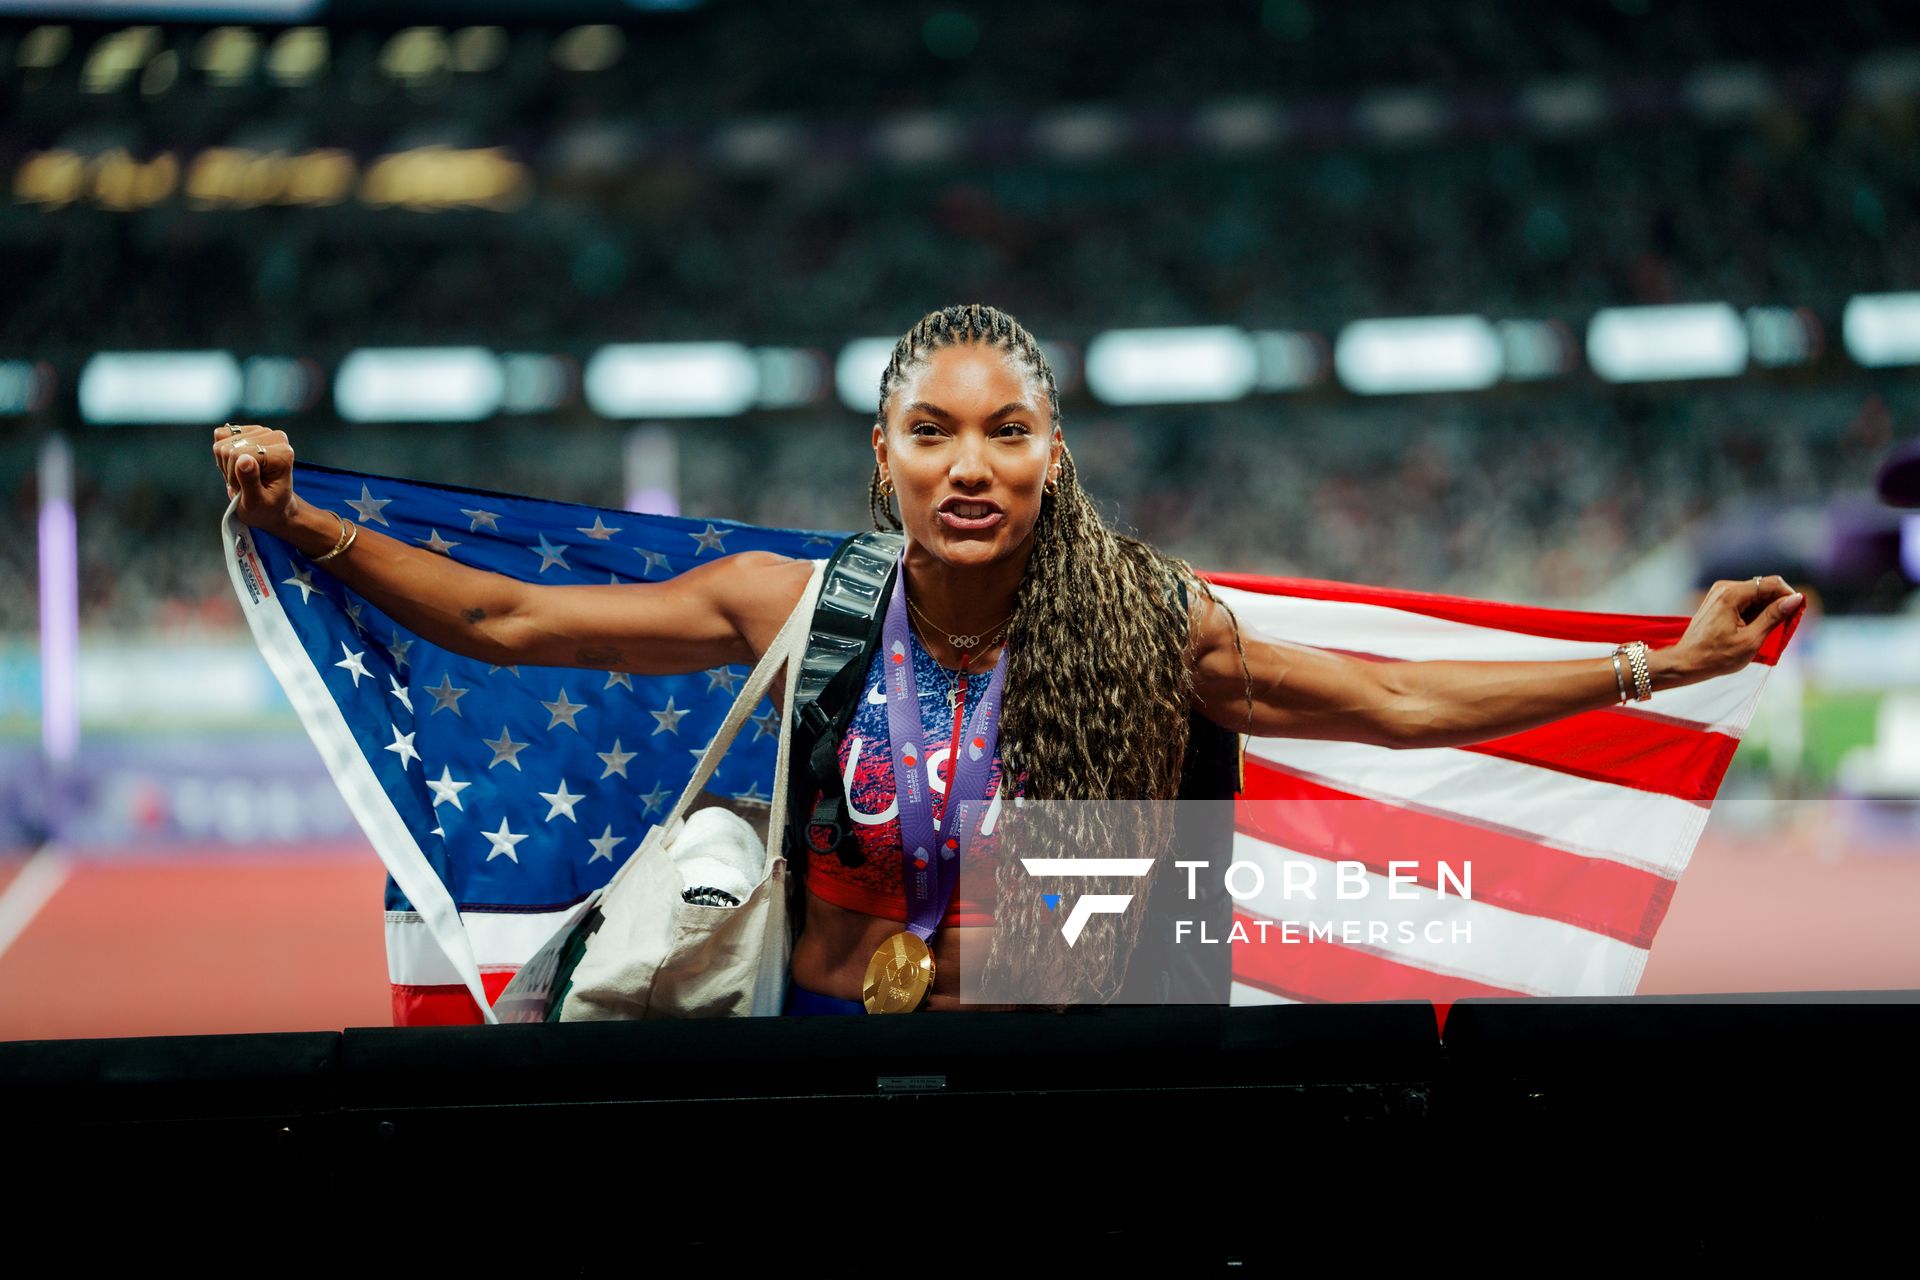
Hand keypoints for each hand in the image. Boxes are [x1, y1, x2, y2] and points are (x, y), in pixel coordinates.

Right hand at [211, 423, 296, 532]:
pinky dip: (223, 455)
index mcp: (283, 454)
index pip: (238, 454)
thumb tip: (244, 459)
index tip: (247, 489)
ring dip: (227, 465)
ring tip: (242, 477)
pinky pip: (220, 436)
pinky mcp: (248, 430)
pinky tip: (236, 465)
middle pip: (229, 448)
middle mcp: (275, 437)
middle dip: (231, 471)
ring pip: (222, 444)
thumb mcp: (257, 502)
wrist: (271, 505)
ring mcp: (261, 431)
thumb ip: (250, 481)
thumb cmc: (267, 507)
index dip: (235, 475)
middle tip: (244, 484)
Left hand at [1664, 575, 1804, 685]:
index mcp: (1731, 594)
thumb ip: (1774, 617)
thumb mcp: (1751, 639)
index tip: (1796, 613)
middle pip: (1763, 587)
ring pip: (1755, 593)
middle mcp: (1724, 587)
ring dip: (1766, 609)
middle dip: (1777, 603)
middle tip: (1781, 627)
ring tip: (1764, 631)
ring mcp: (1719, 592)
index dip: (1788, 596)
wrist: (1687, 662)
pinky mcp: (1718, 600)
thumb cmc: (1717, 656)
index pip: (1771, 583)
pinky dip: (1754, 611)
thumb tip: (1796, 598)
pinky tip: (1753, 628)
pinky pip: (1744, 599)